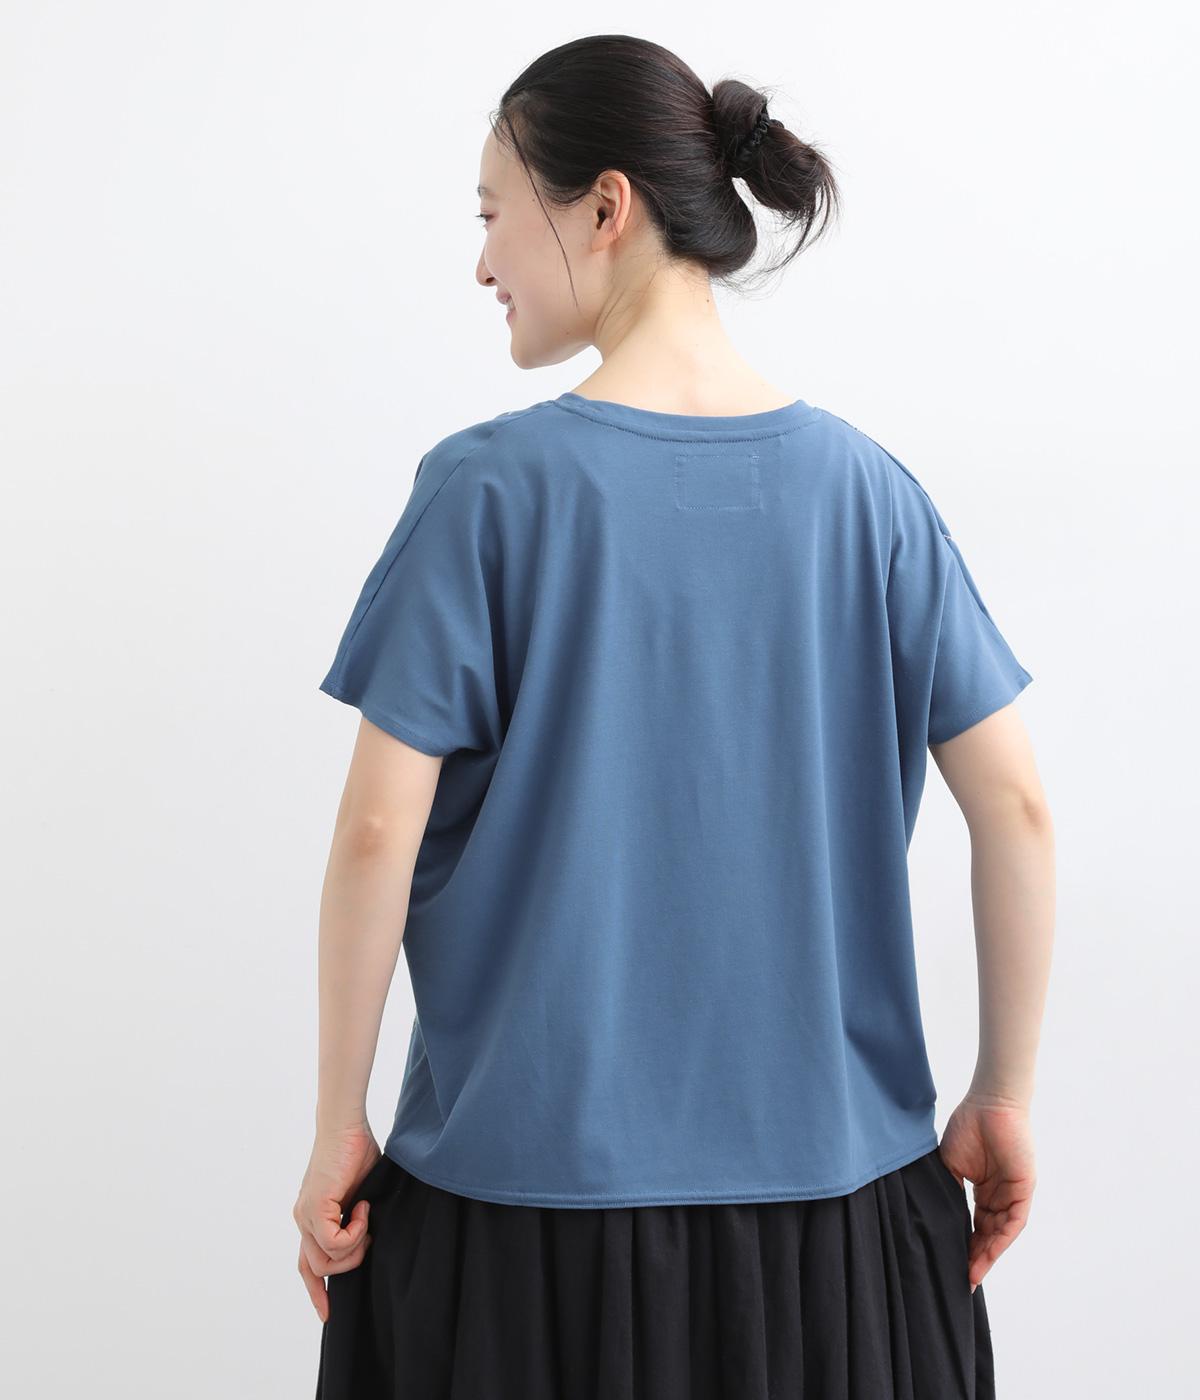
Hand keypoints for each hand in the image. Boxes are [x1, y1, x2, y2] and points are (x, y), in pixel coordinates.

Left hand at [293, 1123, 380, 1321]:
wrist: (346, 1126)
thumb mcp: (360, 1194)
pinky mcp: (315, 1208)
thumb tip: (371, 1239)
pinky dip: (356, 1231)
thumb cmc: (356, 1151)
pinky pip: (335, 1242)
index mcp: (313, 1218)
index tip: (327, 1313)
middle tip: (369, 1234)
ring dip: (355, 1246)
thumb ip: (358, 1217)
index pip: (307, 1264)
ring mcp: (306, 1215)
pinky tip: (364, 1208)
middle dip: (349, 1262)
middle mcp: (304, 1220)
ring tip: (366, 1217)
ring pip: (327, 1260)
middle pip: (318, 1267)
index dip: (316, 1290)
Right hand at [938, 1092, 1036, 1293]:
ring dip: (986, 1255)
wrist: (989, 1104)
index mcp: (982, 1188)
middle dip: (975, 1257)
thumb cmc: (968, 1126)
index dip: (963, 1244)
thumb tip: (937, 1216)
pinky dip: (999, 1241)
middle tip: (960, 1279)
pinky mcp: (1024, 1191)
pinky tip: (986, 1256)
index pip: (974, 1223)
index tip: (949, 1263)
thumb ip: (948, 1189)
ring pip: (1000, 1233)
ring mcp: (1012, 1194)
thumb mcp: (949, 1164)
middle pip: (987, 1234)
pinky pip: (1013, 1222)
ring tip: (970, 1274)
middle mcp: (999, 1195)